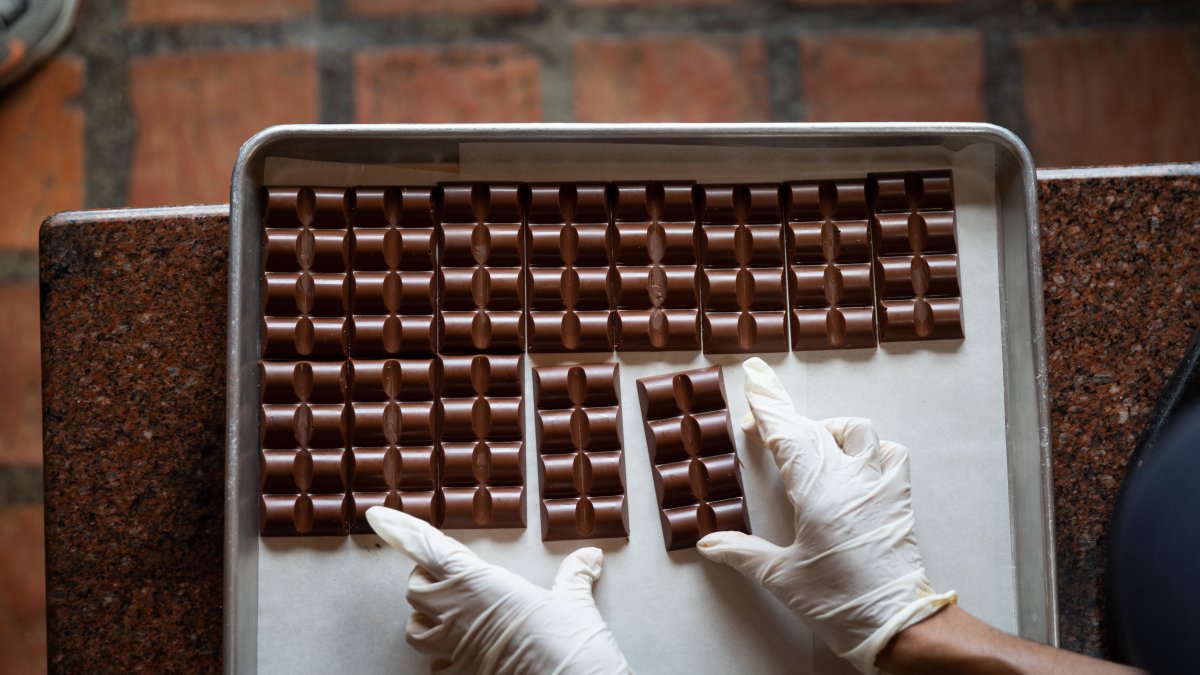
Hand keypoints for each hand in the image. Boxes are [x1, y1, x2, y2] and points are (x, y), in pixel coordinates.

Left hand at [365, 506, 632, 674]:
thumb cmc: (569, 642)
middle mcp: (459, 613)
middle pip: (415, 590)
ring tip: (444, 617)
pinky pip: (436, 667)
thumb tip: (590, 558)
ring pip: (415, 630)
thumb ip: (574, 577)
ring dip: (424, 620)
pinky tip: (457, 658)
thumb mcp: (574, 604)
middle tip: (443, 577)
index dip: (400, 530)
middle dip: (423, 580)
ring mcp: (456, 650)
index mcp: (480, 583)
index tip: (376, 516)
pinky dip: (441, 660)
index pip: (428, 549)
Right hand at [696, 358, 955, 673]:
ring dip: (829, 427)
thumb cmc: (839, 602)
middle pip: (813, 428)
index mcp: (816, 494)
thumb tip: (708, 543)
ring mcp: (878, 485)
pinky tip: (856, 459)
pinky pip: (890, 453)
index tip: (754, 383)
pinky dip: (871, 447)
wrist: (896, 624)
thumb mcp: (780, 577)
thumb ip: (741, 553)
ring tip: (809, 438)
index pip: (787, 434)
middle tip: (761, 408)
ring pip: (857, 431)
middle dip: (783, 414)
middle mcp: (849, 480)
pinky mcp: (899, 497)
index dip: (767, 406)